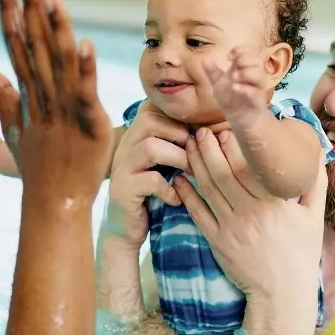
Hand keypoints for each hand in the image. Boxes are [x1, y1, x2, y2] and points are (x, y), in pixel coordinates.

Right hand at [0, 0, 111, 200]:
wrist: (53, 204)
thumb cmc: (38, 167)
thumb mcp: (13, 128)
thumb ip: (0, 93)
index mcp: (26, 93)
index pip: (15, 43)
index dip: (9, 11)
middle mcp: (42, 96)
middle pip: (34, 43)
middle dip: (29, 5)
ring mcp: (63, 110)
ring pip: (59, 61)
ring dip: (56, 27)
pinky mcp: (88, 124)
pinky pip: (85, 92)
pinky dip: (86, 70)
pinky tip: (85, 43)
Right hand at [100, 102, 190, 246]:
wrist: (124, 228)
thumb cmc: (152, 192)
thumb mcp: (163, 163)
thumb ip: (176, 143)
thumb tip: (213, 127)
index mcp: (135, 135)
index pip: (152, 106)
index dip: (178, 115)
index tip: (196, 133)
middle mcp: (125, 146)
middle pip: (150, 120)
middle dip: (181, 135)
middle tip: (197, 156)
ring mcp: (121, 168)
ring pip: (151, 147)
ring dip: (179, 159)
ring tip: (192, 174)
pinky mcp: (123, 190)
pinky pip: (150, 180)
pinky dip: (169, 189)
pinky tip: (176, 198)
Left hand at [171, 128, 324, 334]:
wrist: (282, 293)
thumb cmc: (300, 253)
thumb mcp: (314, 217)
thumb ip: (314, 182)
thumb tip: (314, 151)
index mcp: (275, 203)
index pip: (249, 166)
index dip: (234, 145)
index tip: (225, 128)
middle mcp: (251, 213)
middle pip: (224, 172)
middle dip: (209, 148)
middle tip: (200, 130)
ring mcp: (231, 227)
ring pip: (209, 188)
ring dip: (195, 164)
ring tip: (187, 145)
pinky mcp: (217, 241)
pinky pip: (197, 213)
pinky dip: (186, 194)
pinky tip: (179, 178)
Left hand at [187, 47, 269, 126]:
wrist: (239, 119)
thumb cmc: (231, 99)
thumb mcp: (219, 84)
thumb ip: (213, 72)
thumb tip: (204, 59)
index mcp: (245, 69)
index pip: (249, 52)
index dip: (240, 50)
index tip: (229, 56)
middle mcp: (254, 76)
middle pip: (257, 60)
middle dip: (246, 59)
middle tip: (234, 64)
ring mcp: (257, 88)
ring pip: (259, 75)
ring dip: (247, 73)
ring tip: (234, 77)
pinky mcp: (257, 101)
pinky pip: (255, 92)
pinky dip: (246, 88)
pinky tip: (235, 87)